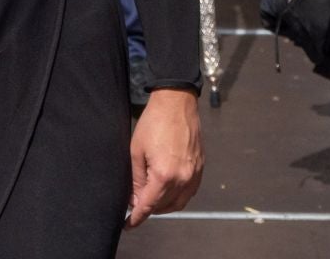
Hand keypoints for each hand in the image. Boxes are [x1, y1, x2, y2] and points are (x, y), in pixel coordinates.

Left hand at [126, 88, 201, 227]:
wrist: (177, 104)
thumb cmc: (152, 124)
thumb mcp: (136, 150)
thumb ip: (136, 178)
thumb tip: (135, 198)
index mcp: (164, 175)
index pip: (149, 204)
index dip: (137, 217)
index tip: (128, 225)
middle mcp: (183, 179)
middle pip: (165, 206)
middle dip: (149, 210)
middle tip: (134, 207)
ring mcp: (194, 175)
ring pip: (179, 202)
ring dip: (164, 206)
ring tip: (148, 201)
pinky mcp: (201, 169)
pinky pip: (189, 192)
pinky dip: (177, 197)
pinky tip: (166, 192)